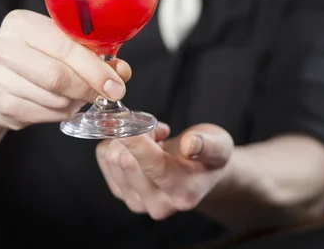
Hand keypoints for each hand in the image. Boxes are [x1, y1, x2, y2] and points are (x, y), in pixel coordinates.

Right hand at [0, 10, 130, 129]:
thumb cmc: (37, 54)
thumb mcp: (60, 43)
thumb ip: (92, 53)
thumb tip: (121, 71)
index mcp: (21, 23)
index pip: (64, 45)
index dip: (94, 66)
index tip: (116, 82)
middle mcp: (4, 48)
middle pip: (57, 75)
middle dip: (89, 86)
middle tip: (109, 94)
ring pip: (54, 98)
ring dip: (76, 100)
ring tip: (80, 93)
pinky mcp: (1, 105)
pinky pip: (46, 114)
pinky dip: (63, 112)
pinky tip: (63, 103)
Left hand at [96, 123, 232, 219]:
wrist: (199, 171)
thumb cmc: (209, 154)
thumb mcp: (219, 145)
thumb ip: (207, 145)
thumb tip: (190, 144)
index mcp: (183, 192)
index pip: (153, 165)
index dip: (137, 140)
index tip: (129, 119)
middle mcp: (157, 204)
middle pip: (126, 160)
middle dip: (137, 133)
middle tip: (157, 128)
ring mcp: (136, 201)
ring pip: (112, 158)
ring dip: (126, 137)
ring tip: (152, 137)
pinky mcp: (121, 192)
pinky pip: (104, 158)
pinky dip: (116, 142)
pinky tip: (138, 144)